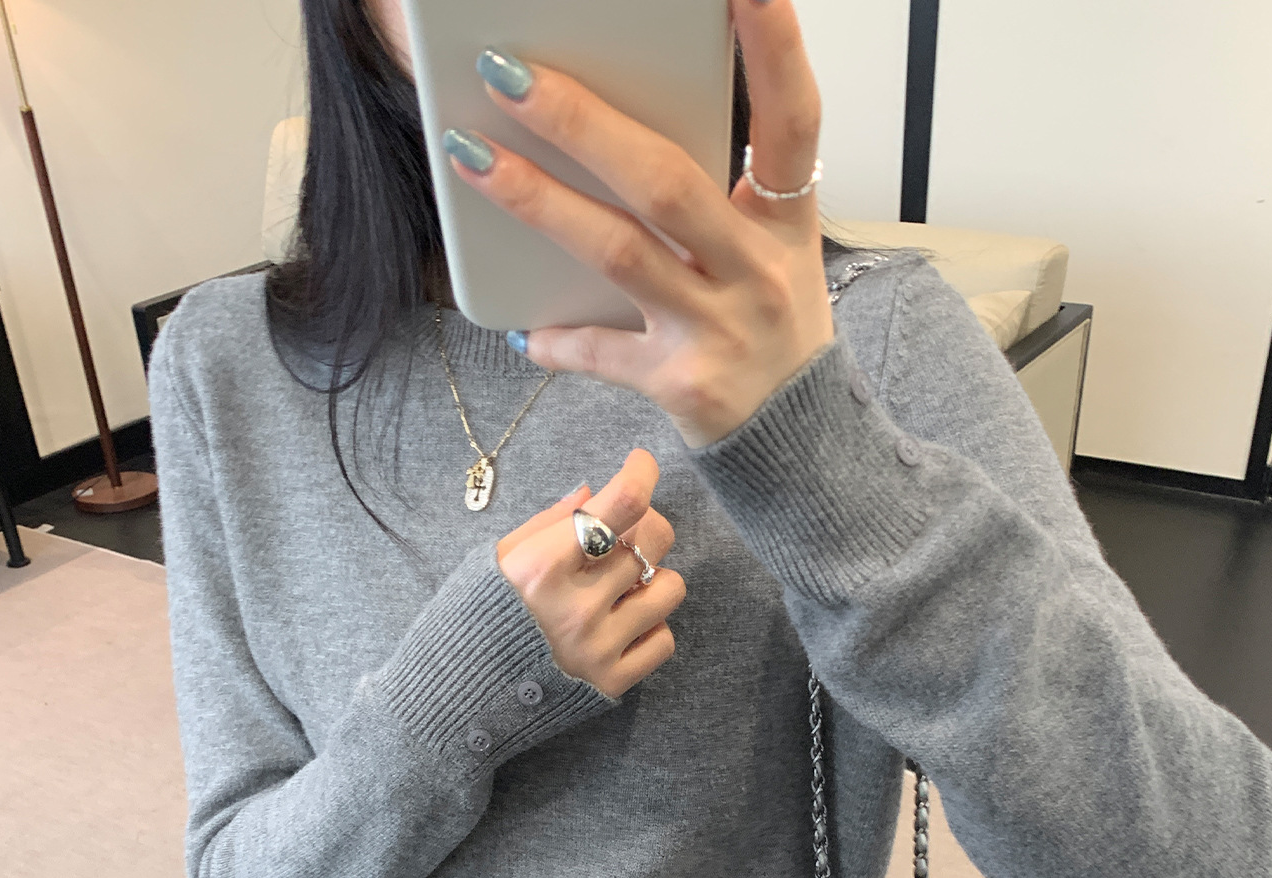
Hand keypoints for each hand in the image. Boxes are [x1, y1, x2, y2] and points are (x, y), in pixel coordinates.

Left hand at [444, 0, 833, 448]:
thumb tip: (625, 118)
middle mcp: (755, 270)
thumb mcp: (773, 246)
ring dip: (538, 201)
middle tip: (507, 72)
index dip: (774, 46)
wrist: (798, 437)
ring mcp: (718, 328)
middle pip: (665, 182)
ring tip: (472, 156)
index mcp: (784, 219)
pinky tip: (522, 330)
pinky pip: (603, 352)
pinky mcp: (681, 383)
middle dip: (582, 122)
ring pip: (618, 253)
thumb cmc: (772, 325)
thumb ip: (724, 187)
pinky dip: (558, 339)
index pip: (791, 119)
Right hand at [496, 449, 685, 696]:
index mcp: (542, 565)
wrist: (462, 692)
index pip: (622, 502)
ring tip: (624, 588)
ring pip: (670, 588)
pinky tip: (622, 626)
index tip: (640, 464)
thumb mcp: (501, 558)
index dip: (642, 472)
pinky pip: (665, 640)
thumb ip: (549, 524)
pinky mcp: (611, 683)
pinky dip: (650, 627)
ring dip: (653, 579)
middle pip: (654, 539)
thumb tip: (594, 493)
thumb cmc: (481, 613)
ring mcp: (597, 647)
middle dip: (646, 525)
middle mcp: (575, 606)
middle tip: (625, 535)